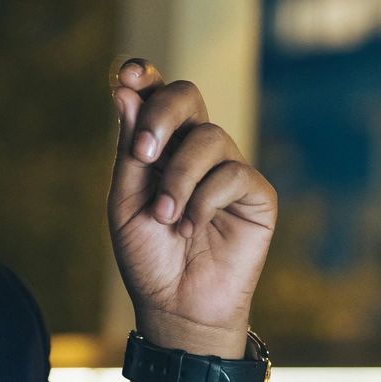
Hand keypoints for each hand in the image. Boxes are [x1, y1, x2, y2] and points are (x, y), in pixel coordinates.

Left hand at [109, 59, 277, 358]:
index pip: (157, 94)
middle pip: (188, 96)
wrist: (176, 306)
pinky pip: (232, 174)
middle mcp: (196, 150)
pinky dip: (203, 200)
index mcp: (161, 146)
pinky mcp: (255, 194)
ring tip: (166, 218)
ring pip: (209, 138)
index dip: (146, 76)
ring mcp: (228, 169)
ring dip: (178, 179)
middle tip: (143, 155)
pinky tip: (192, 228)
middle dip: (162, 117)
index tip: (129, 75)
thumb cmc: (148, 257)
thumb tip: (126, 89)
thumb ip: (128, 148)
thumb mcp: (125, 202)